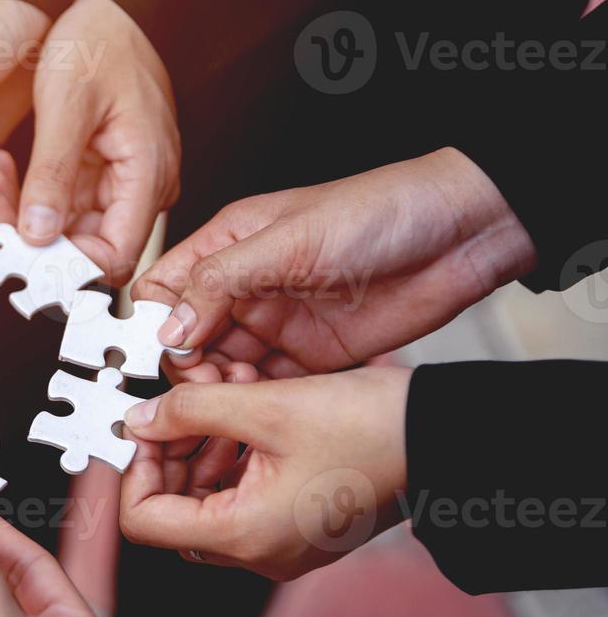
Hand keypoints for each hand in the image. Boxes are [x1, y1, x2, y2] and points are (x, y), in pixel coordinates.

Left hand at [0, 0, 180, 283]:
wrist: (114, 9)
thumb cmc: (100, 42)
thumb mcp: (68, 103)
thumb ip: (54, 173)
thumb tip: (37, 236)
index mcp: (146, 173)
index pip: (114, 256)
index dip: (66, 268)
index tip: (13, 256)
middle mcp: (140, 187)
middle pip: (87, 249)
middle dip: (33, 243)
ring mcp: (121, 181)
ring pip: (68, 230)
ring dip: (22, 221)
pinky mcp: (100, 172)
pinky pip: (61, 205)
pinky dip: (27, 200)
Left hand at [119, 366, 412, 580]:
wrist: (447, 437)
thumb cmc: (372, 427)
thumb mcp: (266, 404)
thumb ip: (191, 410)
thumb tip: (139, 419)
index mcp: (245, 535)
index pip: (143, 521)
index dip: (133, 469)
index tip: (145, 425)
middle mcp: (260, 552)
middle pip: (174, 509)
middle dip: (172, 449)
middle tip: (186, 402)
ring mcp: (281, 544)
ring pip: (207, 497)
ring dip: (204, 444)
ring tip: (226, 394)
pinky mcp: (299, 525)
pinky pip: (243, 495)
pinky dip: (236, 453)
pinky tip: (251, 408)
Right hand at [134, 148, 536, 377]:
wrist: (463, 235)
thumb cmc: (380, 211)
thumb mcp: (291, 238)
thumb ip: (222, 281)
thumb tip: (169, 327)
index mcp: (228, 247)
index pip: (163, 290)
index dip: (153, 324)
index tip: (163, 353)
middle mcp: (245, 288)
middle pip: (186, 339)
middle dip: (188, 366)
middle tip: (208, 382)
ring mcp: (277, 324)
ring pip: (222, 369)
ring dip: (222, 389)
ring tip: (239, 394)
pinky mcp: (311, 358)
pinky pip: (266, 389)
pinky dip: (257, 403)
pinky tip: (264, 406)